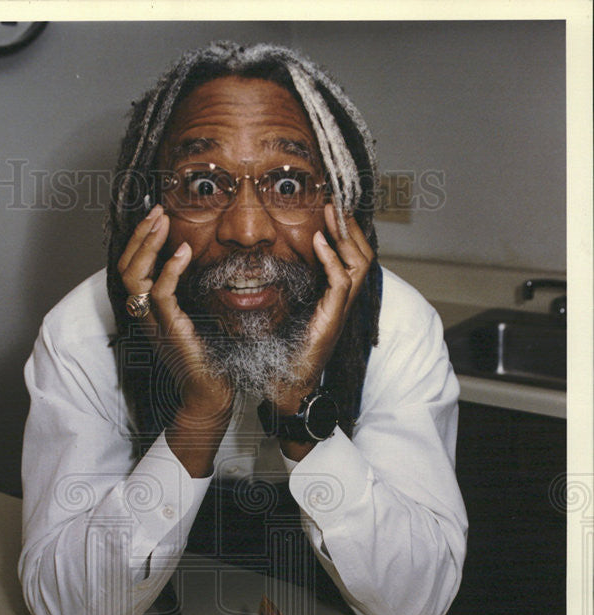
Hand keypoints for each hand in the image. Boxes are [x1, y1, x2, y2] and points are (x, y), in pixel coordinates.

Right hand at [117, 205, 233, 475]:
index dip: (139, 240)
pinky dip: (169, 269)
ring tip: (164, 222)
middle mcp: (145, 316)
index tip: (157, 216)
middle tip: (157, 210)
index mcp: (149, 312)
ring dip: (147, 245)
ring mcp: (155, 323)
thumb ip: (194, 293)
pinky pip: (160, 294)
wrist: (212, 394)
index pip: (131, 268)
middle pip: (125, 268)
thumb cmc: (210, 359)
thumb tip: (205, 263)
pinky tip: (183, 251)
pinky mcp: (171, 330)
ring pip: (134, 277)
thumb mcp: (200, 316)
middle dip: (139, 235)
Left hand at [272, 204, 374, 417]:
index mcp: (335, 297)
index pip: (352, 256)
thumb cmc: (285, 350)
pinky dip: (330, 260)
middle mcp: (343, 302)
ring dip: (345, 236)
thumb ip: (292, 285)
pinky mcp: (332, 320)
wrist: (288, 384)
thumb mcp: (289, 308)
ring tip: (332, 213)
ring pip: (359, 265)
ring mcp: (340, 311)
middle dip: (351, 226)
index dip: (347, 231)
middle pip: (363, 255)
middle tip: (337, 201)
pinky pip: (340, 283)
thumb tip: (279, 259)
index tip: (334, 205)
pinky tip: (319, 242)